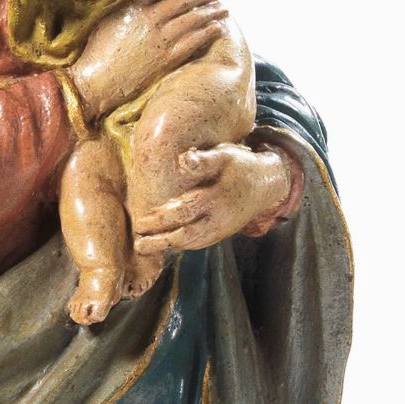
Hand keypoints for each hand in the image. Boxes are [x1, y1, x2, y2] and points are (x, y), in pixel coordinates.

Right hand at [68, 0, 226, 121]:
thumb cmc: (97, 52)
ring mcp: (159, 40)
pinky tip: (216, 28)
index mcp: (132, 6)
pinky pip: (193, 42)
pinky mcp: (166, 59)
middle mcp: (149, 20)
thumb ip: (127, 5)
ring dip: (211, 11)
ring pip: (193, 19)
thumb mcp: (107, 19)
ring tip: (222, 8)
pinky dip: (207, 33)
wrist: (95, 83)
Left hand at [131, 143, 295, 259]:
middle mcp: (218, 219)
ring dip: (167, 246)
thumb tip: (183, 159)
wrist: (267, 186)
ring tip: (144, 247)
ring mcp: (220, 230)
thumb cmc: (241, 166)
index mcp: (216, 198)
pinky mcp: (221, 235)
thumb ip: (203, 160)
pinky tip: (164, 244)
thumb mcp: (225, 156)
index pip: (184, 211)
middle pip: (185, 235)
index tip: (141, 221)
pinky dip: (180, 245)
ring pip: (191, 243)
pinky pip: (198, 243)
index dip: (161, 218)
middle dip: (160, 241)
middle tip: (138, 245)